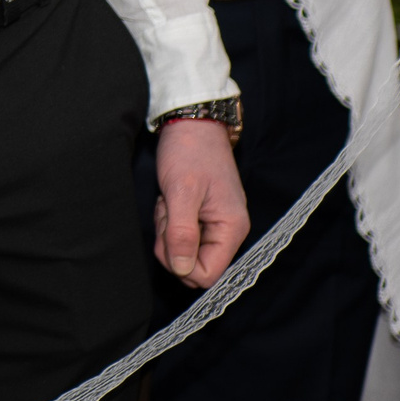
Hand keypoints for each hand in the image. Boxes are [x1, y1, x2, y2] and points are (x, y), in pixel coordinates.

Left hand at [153, 117, 249, 288]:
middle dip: (171, 241)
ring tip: (171, 200)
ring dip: (168, 228)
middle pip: (192, 265)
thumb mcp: (181, 192)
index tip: (170, 231)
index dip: (180, 262)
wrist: (191, 125)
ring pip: (182, 250)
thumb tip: (182, 269)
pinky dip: (169, 220)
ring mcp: (215, 225)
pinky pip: (180, 234)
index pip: (207, 275)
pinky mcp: (202, 218)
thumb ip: (182, 234)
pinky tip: (171, 199)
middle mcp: (228, 232)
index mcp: (232, 229)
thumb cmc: (189, 153)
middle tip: (169, 209)